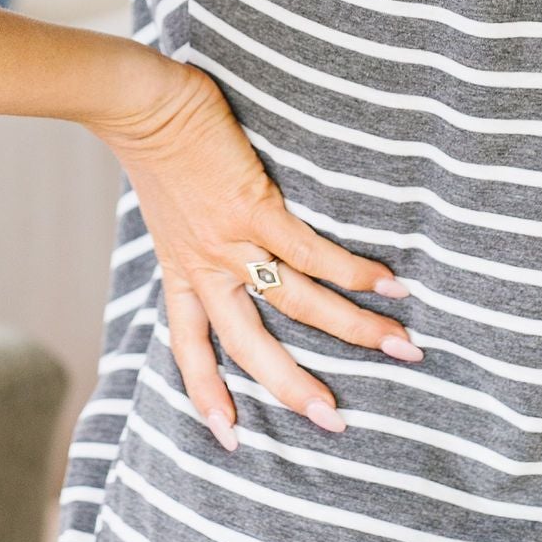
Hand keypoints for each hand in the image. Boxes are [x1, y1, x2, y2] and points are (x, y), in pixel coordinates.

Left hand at [96, 61, 420, 446]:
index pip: (190, 348)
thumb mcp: (167, 211)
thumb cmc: (156, 146)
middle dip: (295, 388)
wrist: (140, 104)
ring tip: (401, 348)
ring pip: (297, 304)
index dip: (208, 393)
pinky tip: (389, 286)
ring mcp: (230, 241)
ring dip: (353, 330)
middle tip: (335, 423)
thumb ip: (195, 235)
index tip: (230, 437)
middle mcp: (205, 268)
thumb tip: (226, 237)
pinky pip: (312, 253)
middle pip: (252, 346)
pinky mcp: (254, 207)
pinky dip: (354, 273)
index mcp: (181, 272)